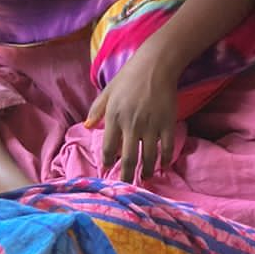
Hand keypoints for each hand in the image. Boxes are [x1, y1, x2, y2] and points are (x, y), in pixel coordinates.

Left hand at [86, 49, 178, 181]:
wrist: (156, 66)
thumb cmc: (129, 77)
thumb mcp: (107, 91)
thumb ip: (96, 110)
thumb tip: (87, 127)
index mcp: (114, 117)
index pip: (109, 148)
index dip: (108, 162)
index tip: (108, 169)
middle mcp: (132, 125)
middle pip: (129, 158)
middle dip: (127, 175)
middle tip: (126, 187)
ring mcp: (151, 126)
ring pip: (149, 157)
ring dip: (146, 171)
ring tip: (144, 178)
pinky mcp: (167, 124)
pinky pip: (166, 147)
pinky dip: (165, 160)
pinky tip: (163, 166)